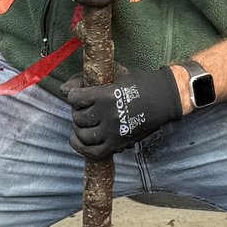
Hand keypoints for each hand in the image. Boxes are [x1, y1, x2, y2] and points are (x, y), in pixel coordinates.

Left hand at [66, 66, 186, 159]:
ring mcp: (113, 131)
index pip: (75, 99)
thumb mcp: (114, 74)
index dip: (74, 96)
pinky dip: (83, 148)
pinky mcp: (118, 143)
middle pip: (78, 117)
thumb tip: (63, 90)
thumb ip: (86, 80)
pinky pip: (93, 152)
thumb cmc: (138, 83)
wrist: (164, 98)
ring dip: (80, 129)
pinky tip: (79, 140)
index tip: (79, 95)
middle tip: (86, 109)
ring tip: (85, 123)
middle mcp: (108, 115)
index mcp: (106, 95)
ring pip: (83, 135)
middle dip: (78, 112)